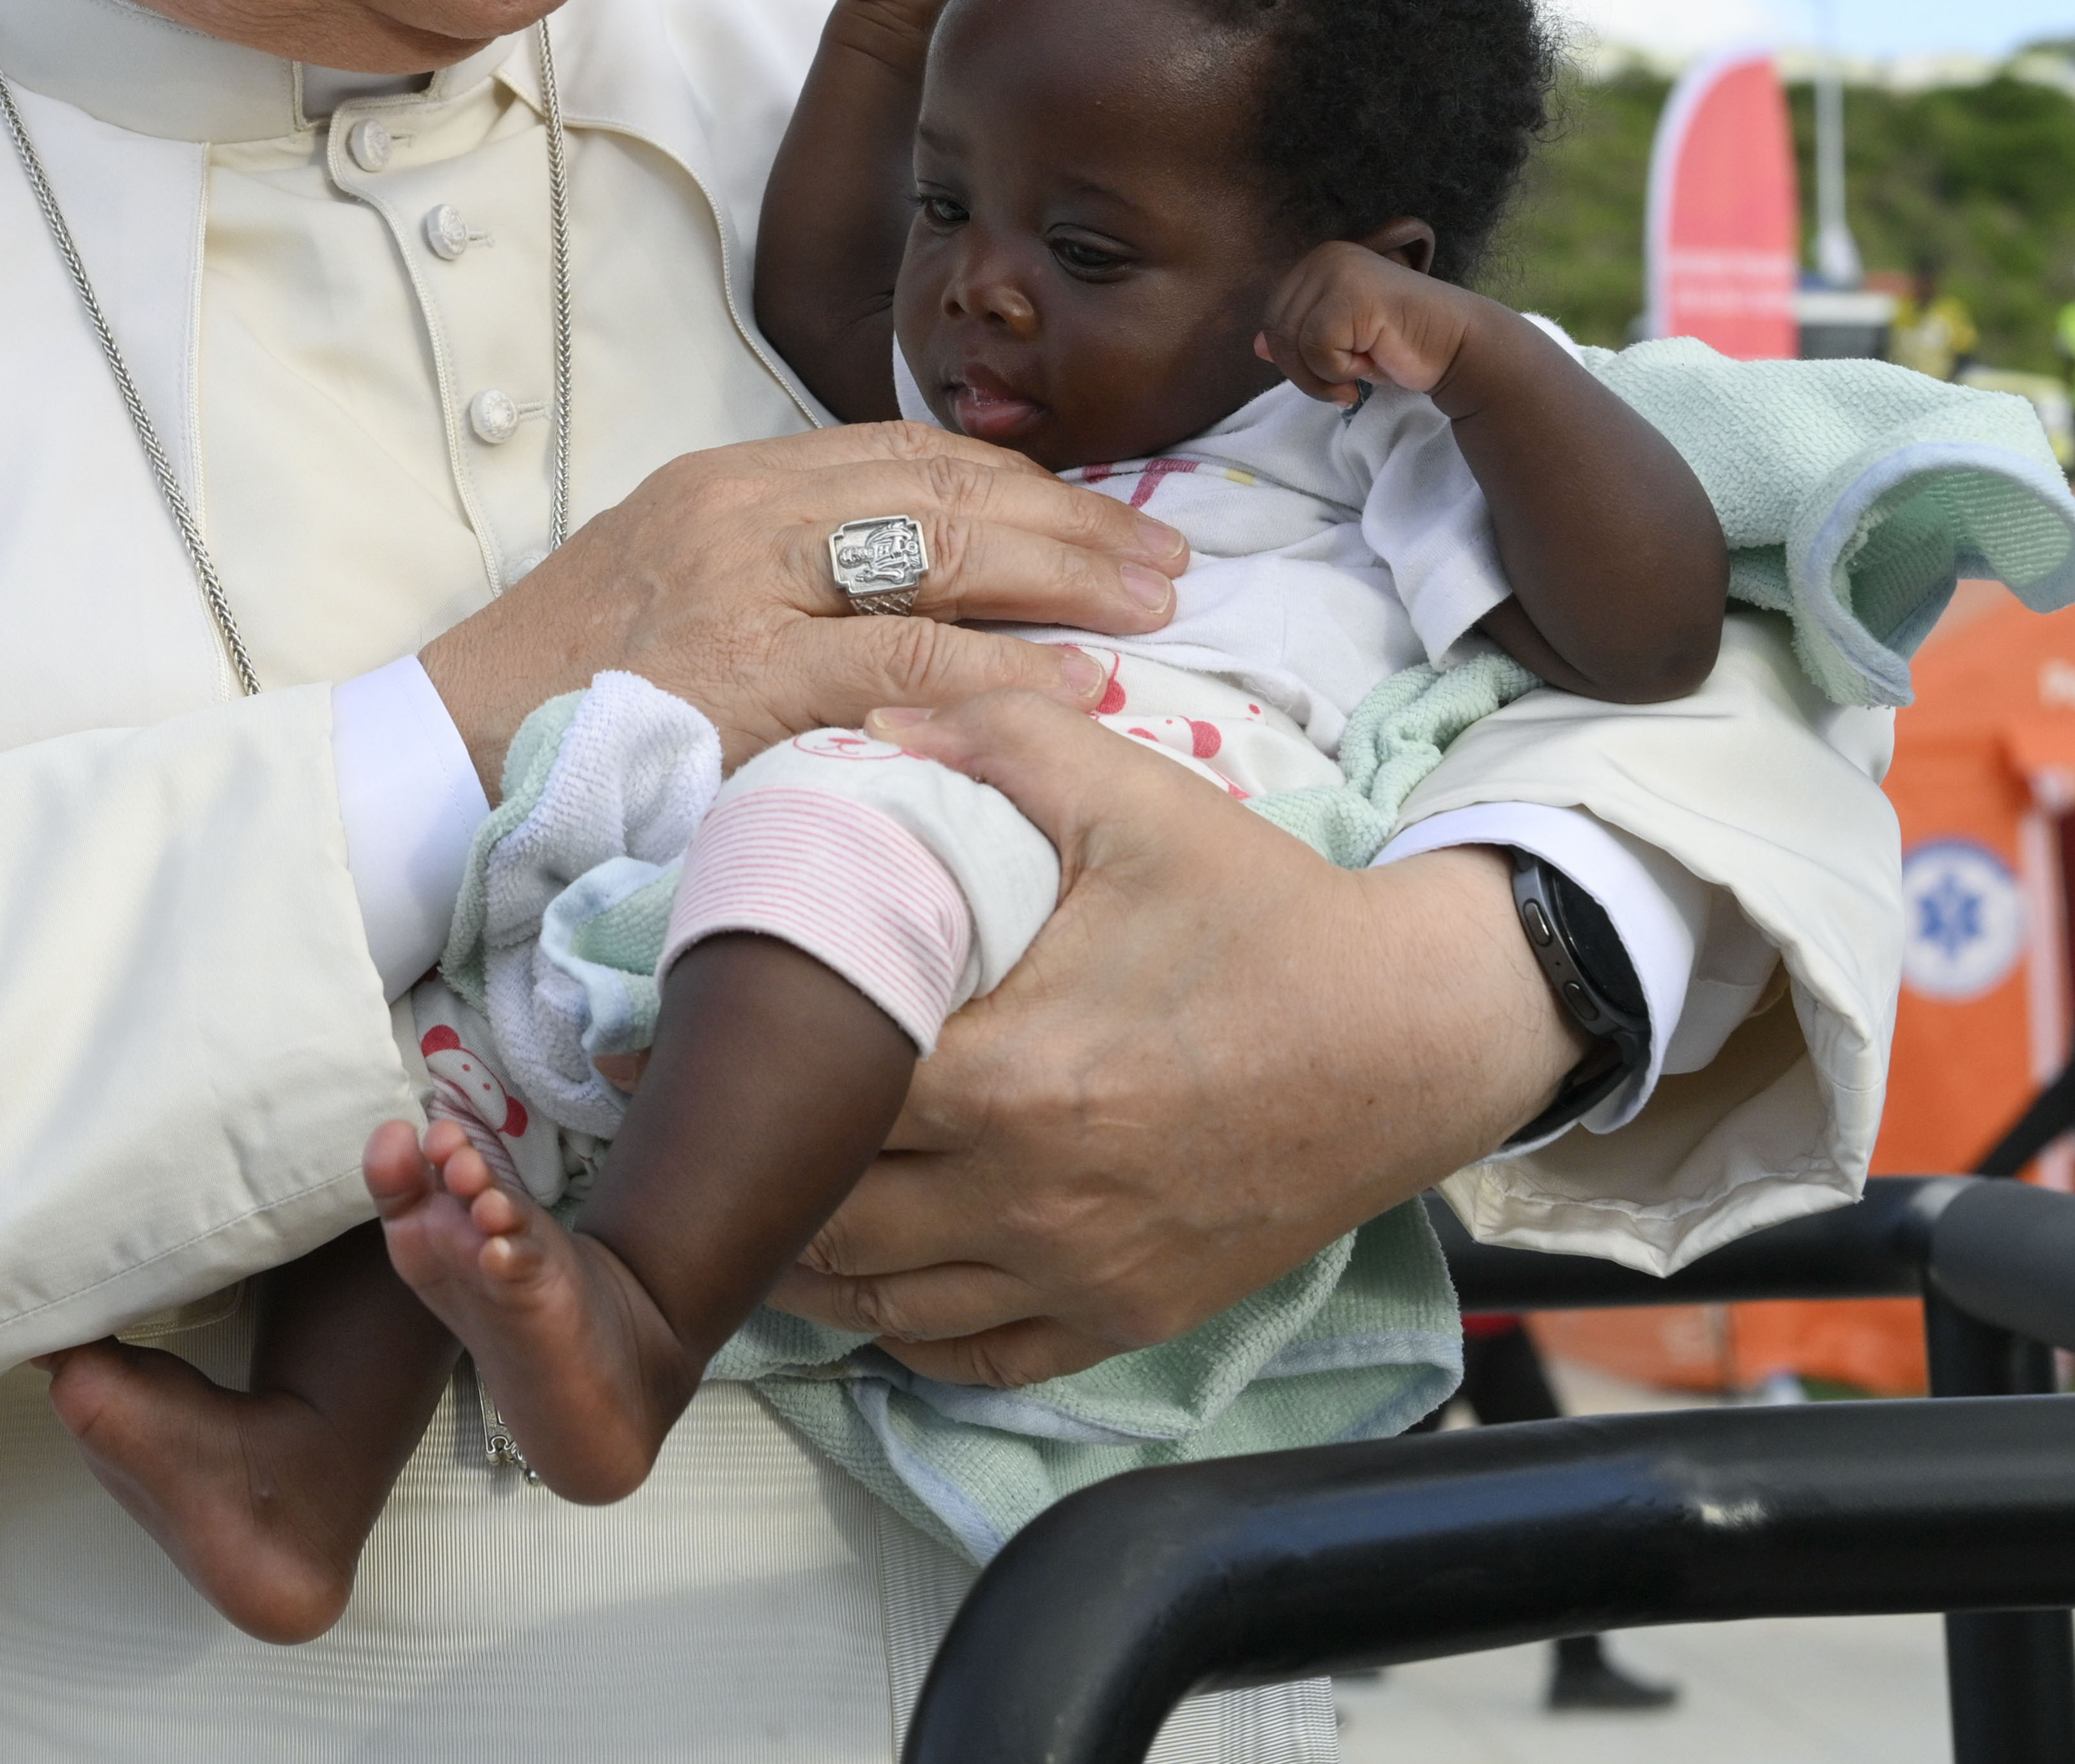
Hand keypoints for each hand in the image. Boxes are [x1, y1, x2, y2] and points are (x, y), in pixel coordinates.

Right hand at [418, 424, 1180, 769]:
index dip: (1024, 482)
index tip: (1107, 515)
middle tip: (1168, 557)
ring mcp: (741, 589)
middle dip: (1071, 521)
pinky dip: (1000, 671)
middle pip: (945, 490)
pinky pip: (899, 662)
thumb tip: (914, 586)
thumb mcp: (676, 584)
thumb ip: (784, 570)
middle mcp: (742, 512)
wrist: (445, 751)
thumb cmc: (569, 689)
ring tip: (1151, 609)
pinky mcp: (741, 676)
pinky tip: (1072, 688)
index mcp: (731, 482)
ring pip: (938, 556)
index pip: (908, 456)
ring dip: (1063, 580)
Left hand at [765, 696, 1573, 1384]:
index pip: (815, 1098)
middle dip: (747, 1176)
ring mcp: (1075, 1271)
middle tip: (686, 1134)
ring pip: (880, 1303)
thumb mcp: (1136, 798)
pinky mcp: (1123, 1316)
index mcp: (1007, 1076)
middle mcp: (1026, 1197)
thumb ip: (996, 737)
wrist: (1414, 1035)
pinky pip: (973, 1357)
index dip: (729, 1074)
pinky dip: (905, 1331)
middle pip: (825, 1216)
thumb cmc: (1268, 917)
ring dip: (806, 1261)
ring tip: (751, 1204)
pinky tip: (867, 1282)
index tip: (659, 1052)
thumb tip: (873, 717)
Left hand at [1253, 234, 1492, 404]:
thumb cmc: (1400, 346)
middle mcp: (1325, 258)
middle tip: (1341, 386)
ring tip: (1358, 373)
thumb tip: (1256, 346)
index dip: (1293, 359)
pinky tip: (1371, 360)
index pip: (1274, 317)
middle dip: (1304, 372)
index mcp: (1318, 262)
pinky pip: (1317, 346)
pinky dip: (1339, 369)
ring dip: (1322, 375)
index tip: (1330, 375)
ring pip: (1293, 340)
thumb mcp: (1340, 344)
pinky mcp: (1353, 292)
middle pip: (1277, 329)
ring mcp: (1339, 270)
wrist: (1457, 347)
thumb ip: (1300, 339)